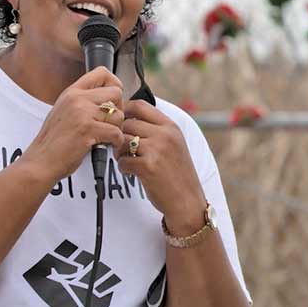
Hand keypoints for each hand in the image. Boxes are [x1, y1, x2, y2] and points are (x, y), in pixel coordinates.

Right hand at [23, 67, 125, 183]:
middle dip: (118, 109)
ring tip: (106, 136)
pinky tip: (107, 145)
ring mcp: (82, 114)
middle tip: (110, 122)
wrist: (41, 161)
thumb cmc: (53, 142)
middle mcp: (77, 99)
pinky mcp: (87, 130)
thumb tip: (105, 99)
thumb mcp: (63, 111)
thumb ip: (82, 102)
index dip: (114, 84)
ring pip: (118, 114)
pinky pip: (116, 132)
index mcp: (72, 92)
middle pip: (116, 92)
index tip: (114, 99)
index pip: (102, 73)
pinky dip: (116, 142)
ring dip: (117, 128)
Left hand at [115, 100, 205, 233]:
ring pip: (122, 141)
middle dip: (120, 136)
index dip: (125, 111)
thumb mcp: (174, 144)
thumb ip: (156, 130)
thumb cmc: (177, 174)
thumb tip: (127, 119)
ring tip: (127, 160)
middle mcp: (165, 135)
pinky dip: (123, 167)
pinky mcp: (148, 167)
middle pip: (127, 123)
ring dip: (119, 152)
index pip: (140, 105)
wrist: (188, 202)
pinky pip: (122, 160)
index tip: (120, 123)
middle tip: (123, 149)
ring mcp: (157, 150)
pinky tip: (131, 172)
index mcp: (170, 126)